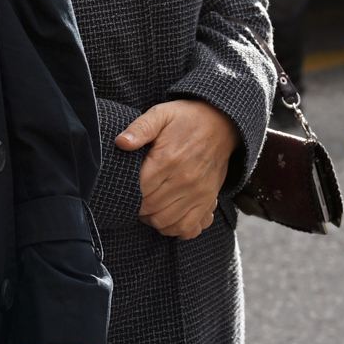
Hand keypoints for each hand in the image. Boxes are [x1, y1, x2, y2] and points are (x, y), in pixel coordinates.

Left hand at [116, 99, 238, 240]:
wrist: (222, 122)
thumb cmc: (187, 118)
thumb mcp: (161, 113)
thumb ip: (140, 128)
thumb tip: (121, 142)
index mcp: (167, 160)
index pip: (140, 192)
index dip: (128, 195)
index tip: (126, 190)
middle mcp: (183, 180)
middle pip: (151, 209)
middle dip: (138, 208)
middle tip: (135, 200)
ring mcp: (198, 193)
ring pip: (166, 222)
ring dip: (153, 220)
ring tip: (149, 209)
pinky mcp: (208, 200)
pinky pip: (189, 227)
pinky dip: (175, 229)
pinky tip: (168, 218)